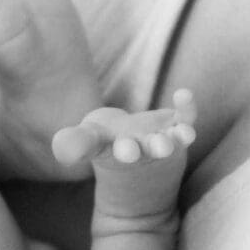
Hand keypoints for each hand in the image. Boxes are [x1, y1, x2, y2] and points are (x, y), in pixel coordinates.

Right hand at [53, 88, 196, 234]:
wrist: (135, 155)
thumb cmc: (105, 142)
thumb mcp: (88, 140)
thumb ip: (74, 142)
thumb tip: (62, 148)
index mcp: (120, 152)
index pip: (122, 152)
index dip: (124, 150)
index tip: (124, 149)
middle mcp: (145, 148)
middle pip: (151, 149)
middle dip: (153, 147)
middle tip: (159, 145)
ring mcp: (165, 138)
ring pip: (174, 140)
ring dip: (178, 138)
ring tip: (182, 134)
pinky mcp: (177, 125)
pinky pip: (187, 117)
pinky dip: (188, 107)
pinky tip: (184, 94)